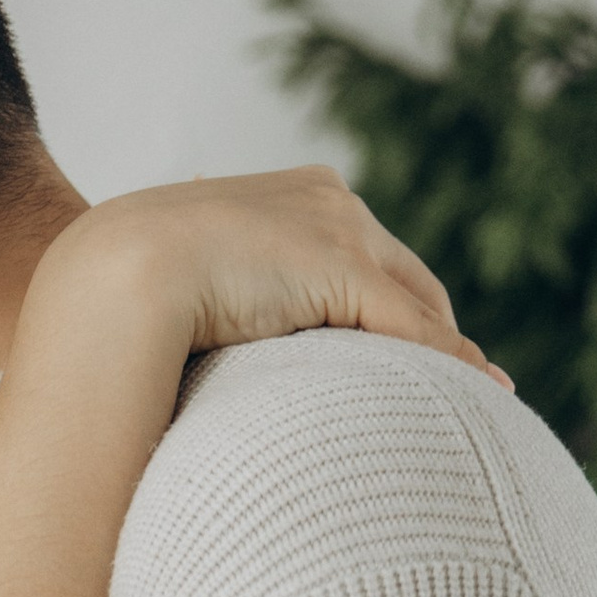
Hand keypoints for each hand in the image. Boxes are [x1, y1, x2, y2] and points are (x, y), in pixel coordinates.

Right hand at [32, 165, 504, 382]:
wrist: (113, 279)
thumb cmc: (128, 299)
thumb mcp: (191, 292)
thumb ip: (225, 303)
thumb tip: (215, 343)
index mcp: (293, 195)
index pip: (364, 254)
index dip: (388, 305)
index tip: (401, 354)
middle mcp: (328, 199)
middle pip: (404, 274)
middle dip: (428, 329)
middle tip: (447, 387)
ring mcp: (339, 229)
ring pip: (416, 302)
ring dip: (444, 354)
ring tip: (473, 401)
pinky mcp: (344, 270)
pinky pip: (415, 328)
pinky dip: (452, 363)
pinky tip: (483, 395)